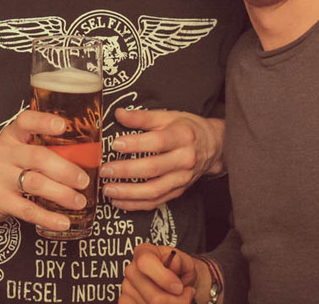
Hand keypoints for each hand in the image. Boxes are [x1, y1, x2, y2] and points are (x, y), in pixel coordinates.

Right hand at [0, 109, 93, 231]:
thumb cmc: (7, 168)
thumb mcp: (19, 150)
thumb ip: (43, 148)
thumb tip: (86, 155)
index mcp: (12, 135)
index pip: (26, 121)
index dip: (44, 122)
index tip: (63, 126)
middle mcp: (3, 152)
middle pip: (38, 157)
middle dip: (66, 170)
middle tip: (84, 181)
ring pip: (35, 183)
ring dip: (62, 194)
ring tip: (79, 201)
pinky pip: (27, 209)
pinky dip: (48, 217)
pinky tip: (63, 222)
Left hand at [101, 108, 223, 210]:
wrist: (213, 146)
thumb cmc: (187, 129)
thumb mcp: (168, 116)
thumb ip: (143, 117)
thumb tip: (119, 114)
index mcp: (182, 137)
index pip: (158, 142)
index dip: (136, 144)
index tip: (115, 144)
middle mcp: (184, 159)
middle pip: (153, 169)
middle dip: (126, 171)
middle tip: (105, 170)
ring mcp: (182, 178)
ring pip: (154, 190)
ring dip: (128, 193)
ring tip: (108, 190)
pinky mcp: (179, 191)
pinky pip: (156, 202)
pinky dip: (136, 204)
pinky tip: (119, 201)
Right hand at [120, 243, 199, 303]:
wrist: (177, 285)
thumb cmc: (179, 272)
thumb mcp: (186, 263)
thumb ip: (182, 262)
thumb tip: (174, 261)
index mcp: (144, 252)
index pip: (145, 263)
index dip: (164, 278)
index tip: (179, 287)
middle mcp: (132, 270)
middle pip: (153, 297)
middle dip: (176, 301)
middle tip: (186, 296)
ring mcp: (126, 289)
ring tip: (177, 299)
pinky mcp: (125, 302)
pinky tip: (164, 303)